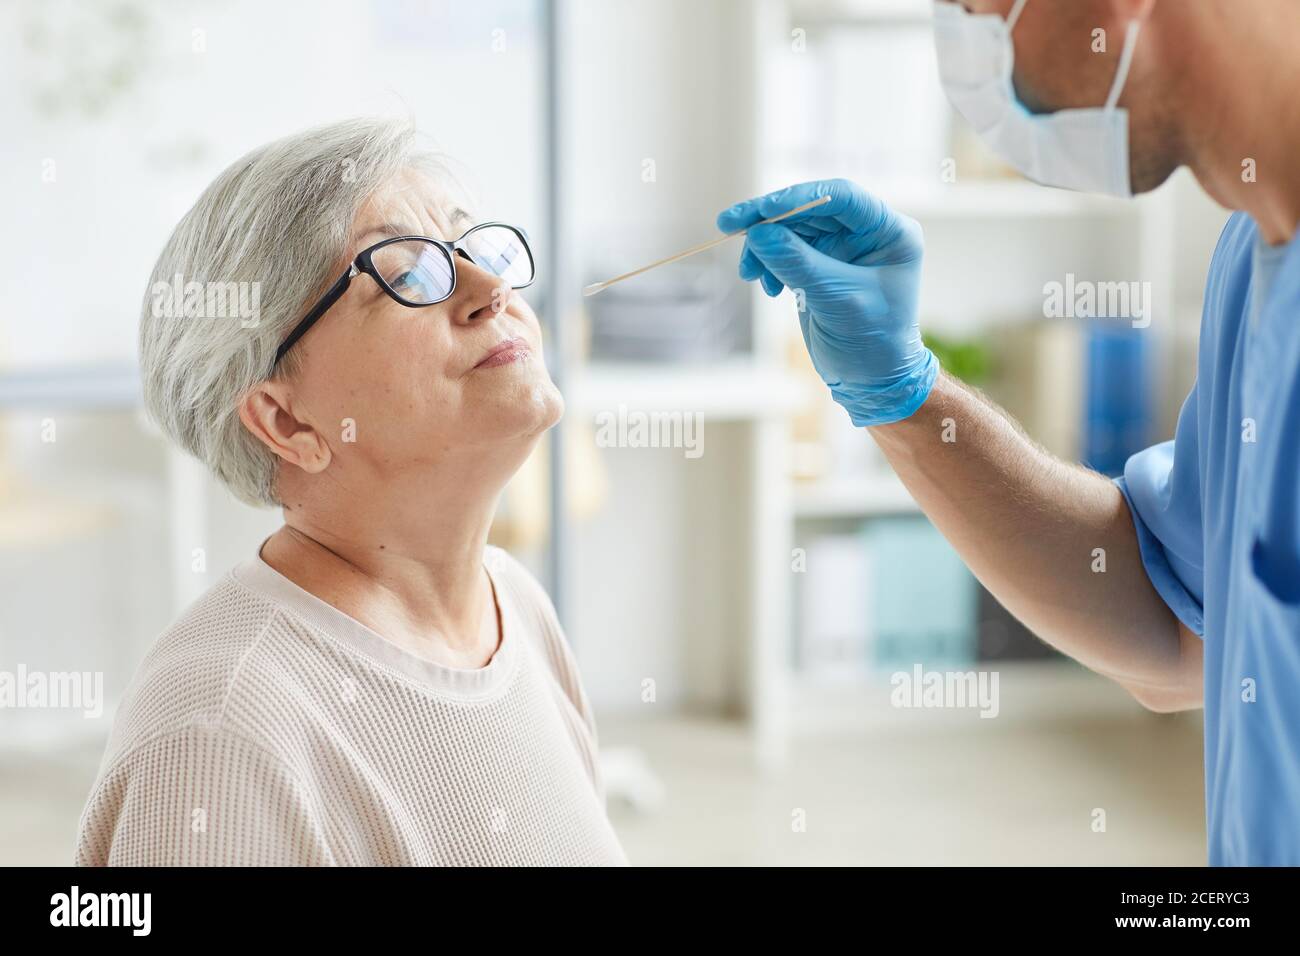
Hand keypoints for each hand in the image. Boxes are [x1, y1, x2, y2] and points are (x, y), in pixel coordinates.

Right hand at [718, 178, 937, 425]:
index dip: (798, 198)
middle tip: (729, 226)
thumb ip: (797, 262)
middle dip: (769, 222)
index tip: (761, 210)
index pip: (841, 197)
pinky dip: (769, 263)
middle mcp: (867, 233)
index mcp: (889, 232)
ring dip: (764, 247)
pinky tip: (768, 286)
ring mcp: (843, 248)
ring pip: (792, 229)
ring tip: (749, 273)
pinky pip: (787, 250)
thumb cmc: (871, 343)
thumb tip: (758, 233)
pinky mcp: (821, 265)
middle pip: (810, 210)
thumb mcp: (836, 299)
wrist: (871, 381)